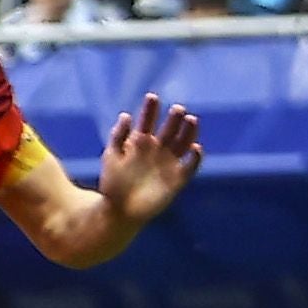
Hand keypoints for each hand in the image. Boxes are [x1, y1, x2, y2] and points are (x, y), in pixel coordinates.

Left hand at [95, 94, 203, 228]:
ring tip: (191, 120)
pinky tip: (196, 149)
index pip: (147, 121)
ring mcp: (168, 164)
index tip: (152, 96)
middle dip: (174, 119)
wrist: (118, 211)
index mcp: (140, 143)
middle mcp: (157, 150)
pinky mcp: (177, 180)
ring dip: (189, 132)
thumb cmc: (113, 183)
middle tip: (178, 108)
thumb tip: (125, 115)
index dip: (150, 110)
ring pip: (183, 144)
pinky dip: (195, 158)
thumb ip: (117, 136)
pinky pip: (190, 167)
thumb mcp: (111, 156)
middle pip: (169, 130)